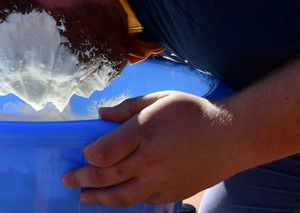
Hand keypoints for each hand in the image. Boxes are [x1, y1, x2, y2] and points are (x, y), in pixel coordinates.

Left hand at [62, 91, 246, 206]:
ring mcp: (161, 181)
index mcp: (146, 131)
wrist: (231, 137)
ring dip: (99, 198)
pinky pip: (142, 201)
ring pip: (122, 197)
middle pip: (107, 177)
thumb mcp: (159, 99)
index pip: (104, 152)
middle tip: (68, 179)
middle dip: (82, 179)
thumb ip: (127, 108)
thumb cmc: (193, 113)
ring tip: (84, 196)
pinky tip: (115, 195)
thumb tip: (100, 115)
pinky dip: (126, 199)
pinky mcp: (172, 194)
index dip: (88, 156)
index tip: (82, 154)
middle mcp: (151, 159)